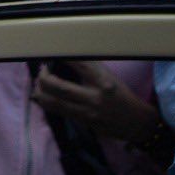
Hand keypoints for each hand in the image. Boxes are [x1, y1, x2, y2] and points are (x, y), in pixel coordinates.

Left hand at [32, 61, 161, 143]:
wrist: (136, 122)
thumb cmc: (121, 94)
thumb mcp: (109, 77)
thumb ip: (89, 67)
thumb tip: (67, 57)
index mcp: (103, 81)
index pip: (79, 65)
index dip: (62, 57)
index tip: (51, 51)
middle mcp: (94, 97)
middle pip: (59, 87)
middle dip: (44, 77)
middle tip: (42, 70)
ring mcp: (87, 112)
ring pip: (55, 103)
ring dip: (40, 91)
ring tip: (38, 83)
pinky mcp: (83, 123)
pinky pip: (59, 112)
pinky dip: (47, 103)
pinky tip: (41, 96)